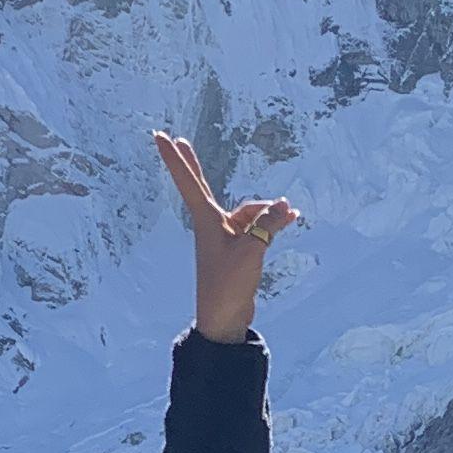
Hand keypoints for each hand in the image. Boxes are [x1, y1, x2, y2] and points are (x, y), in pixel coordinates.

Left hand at [152, 129, 299, 344]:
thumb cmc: (229, 284)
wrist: (226, 316)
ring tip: (291, 216)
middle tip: (178, 141)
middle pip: (201, 185)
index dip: (175, 159)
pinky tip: (291, 218)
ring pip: (248, 211)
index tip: (161, 137)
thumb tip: (283, 205)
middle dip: (192, 163)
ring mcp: (225, 235)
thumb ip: (267, 224)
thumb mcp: (252, 250)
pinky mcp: (238, 247)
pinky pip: (257, 226)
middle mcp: (213, 223)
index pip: (188, 181)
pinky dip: (272, 222)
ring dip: (268, 212)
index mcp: (206, 220)